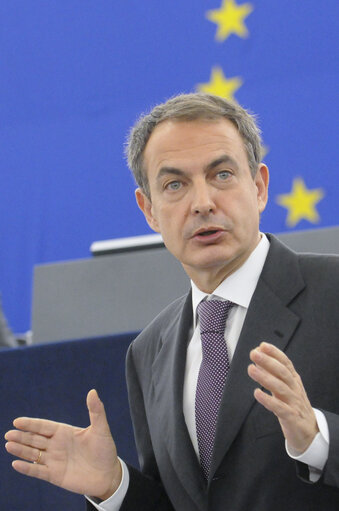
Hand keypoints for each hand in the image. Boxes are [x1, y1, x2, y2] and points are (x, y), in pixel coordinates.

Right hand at [5, 389, 120, 500]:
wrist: (109, 474)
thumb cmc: (105, 449)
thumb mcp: (101, 429)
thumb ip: (96, 411)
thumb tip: (92, 391)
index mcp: (64, 432)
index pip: (43, 426)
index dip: (31, 424)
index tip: (17, 421)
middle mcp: (56, 445)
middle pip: (35, 439)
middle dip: (22, 436)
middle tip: (8, 434)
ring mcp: (54, 460)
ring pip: (33, 454)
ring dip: (21, 450)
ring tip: (8, 445)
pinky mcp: (55, 475)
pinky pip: (37, 471)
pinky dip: (26, 468)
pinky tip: (16, 464)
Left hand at [248, 342, 317, 453]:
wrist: (309, 433)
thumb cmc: (293, 407)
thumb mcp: (283, 388)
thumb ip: (271, 374)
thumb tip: (259, 358)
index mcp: (294, 381)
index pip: (286, 363)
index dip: (275, 353)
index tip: (262, 346)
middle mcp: (295, 389)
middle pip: (283, 373)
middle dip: (268, 361)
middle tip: (254, 353)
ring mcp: (294, 403)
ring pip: (280, 388)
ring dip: (265, 377)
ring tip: (251, 369)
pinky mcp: (291, 418)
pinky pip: (279, 408)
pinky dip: (268, 400)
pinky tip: (257, 393)